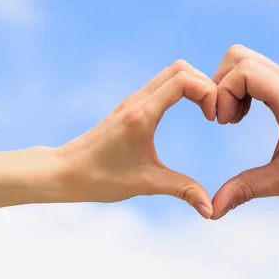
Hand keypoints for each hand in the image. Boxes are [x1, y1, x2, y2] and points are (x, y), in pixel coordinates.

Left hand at [56, 60, 216, 218]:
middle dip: (206, 85)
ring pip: (171, 73)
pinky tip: (189, 112)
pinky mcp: (130, 106)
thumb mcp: (146, 184)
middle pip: (181, 68)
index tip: (213, 119)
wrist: (64, 172)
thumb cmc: (99, 178)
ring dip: (194, 85)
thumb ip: (182, 190)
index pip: (183, 80)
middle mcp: (137, 101)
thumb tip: (210, 210)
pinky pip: (162, 84)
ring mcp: (133, 101)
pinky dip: (182, 89)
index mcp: (142, 114)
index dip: (208, 93)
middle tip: (214, 113)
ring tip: (206, 112)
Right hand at [212, 45, 278, 219]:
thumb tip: (214, 210)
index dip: (223, 93)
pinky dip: (242, 87)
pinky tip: (246, 116)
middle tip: (224, 118)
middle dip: (220, 84)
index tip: (224, 124)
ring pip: (246, 59)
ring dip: (230, 85)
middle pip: (239, 56)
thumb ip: (247, 189)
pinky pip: (256, 71)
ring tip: (234, 118)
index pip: (244, 70)